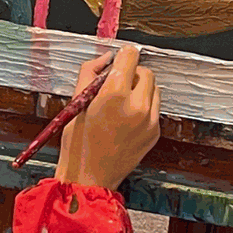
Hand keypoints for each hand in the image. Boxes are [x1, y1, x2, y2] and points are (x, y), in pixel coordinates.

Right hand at [55, 45, 159, 190]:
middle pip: (145, 72)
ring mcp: (149, 121)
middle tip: (115, 85)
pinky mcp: (155, 133)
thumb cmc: (78, 141)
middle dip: (132, 73)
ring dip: (140, 89)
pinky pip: (154, 109)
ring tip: (121, 103)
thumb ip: (90, 72)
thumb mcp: (77, 101)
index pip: (130, 56)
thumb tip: (106, 57)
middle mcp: (137, 106)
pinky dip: (143, 107)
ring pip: (153, 89)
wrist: (89, 176)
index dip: (122, 56)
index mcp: (114, 94)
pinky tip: (125, 119)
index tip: (117, 61)